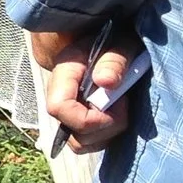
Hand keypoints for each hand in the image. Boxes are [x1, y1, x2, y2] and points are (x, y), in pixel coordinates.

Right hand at [35, 29, 135, 152]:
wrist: (114, 39)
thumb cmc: (118, 39)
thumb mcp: (121, 43)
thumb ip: (114, 60)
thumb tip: (106, 82)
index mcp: (64, 73)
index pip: (58, 108)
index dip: (86, 119)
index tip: (115, 110)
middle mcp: (60, 95)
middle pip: (71, 131)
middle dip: (103, 128)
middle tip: (123, 104)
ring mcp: (69, 110)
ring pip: (78, 142)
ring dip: (105, 134)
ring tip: (121, 109)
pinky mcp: (80, 119)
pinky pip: (87, 142)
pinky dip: (104, 137)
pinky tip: (117, 116)